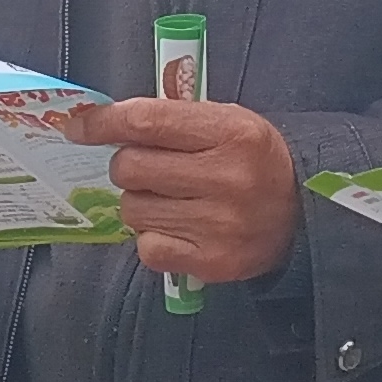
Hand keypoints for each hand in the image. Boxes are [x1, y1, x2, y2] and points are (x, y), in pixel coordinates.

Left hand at [53, 97, 301, 284]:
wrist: (304, 213)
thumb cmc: (253, 159)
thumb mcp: (226, 122)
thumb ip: (171, 119)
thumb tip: (97, 122)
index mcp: (231, 132)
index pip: (145, 121)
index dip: (102, 123)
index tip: (77, 126)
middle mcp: (227, 178)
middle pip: (130, 168)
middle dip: (129, 166)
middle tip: (150, 169)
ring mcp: (220, 225)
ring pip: (133, 210)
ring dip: (140, 203)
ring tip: (171, 200)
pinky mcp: (213, 262)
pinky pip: (148, 248)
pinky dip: (154, 238)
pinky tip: (179, 228)